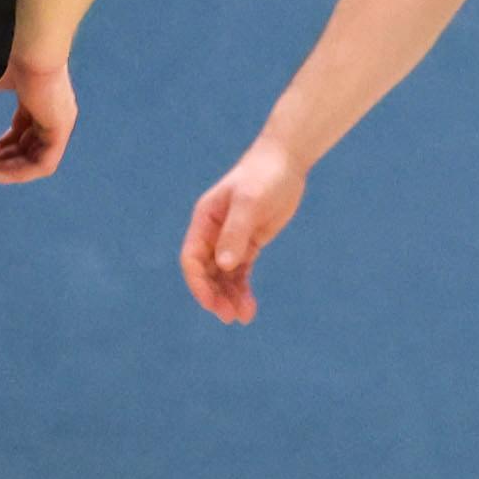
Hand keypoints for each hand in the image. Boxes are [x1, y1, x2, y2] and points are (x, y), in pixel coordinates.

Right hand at [0, 58, 75, 183]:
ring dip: (6, 171)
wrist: (27, 41)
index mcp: (38, 99)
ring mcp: (58, 121)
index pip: (21, 132)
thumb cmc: (9, 53)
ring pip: (34, 160)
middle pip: (26, 148)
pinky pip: (42, 163)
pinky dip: (18, 172)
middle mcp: (51, 112)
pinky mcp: (60, 128)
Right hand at [181, 140, 306, 323]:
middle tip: (230, 316)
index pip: (192, 258)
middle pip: (206, 272)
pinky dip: (242, 289)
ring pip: (223, 276)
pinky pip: (240, 272)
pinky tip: (249, 305)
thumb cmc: (264, 177)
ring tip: (244, 317)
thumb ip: (235, 232)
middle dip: (215, 295)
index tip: (212, 304)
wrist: (286, 162)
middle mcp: (213, 232)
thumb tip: (223, 265)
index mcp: (204, 220)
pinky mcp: (248, 243)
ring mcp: (230, 239)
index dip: (198, 284)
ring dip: (230, 297)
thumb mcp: (250, 202)